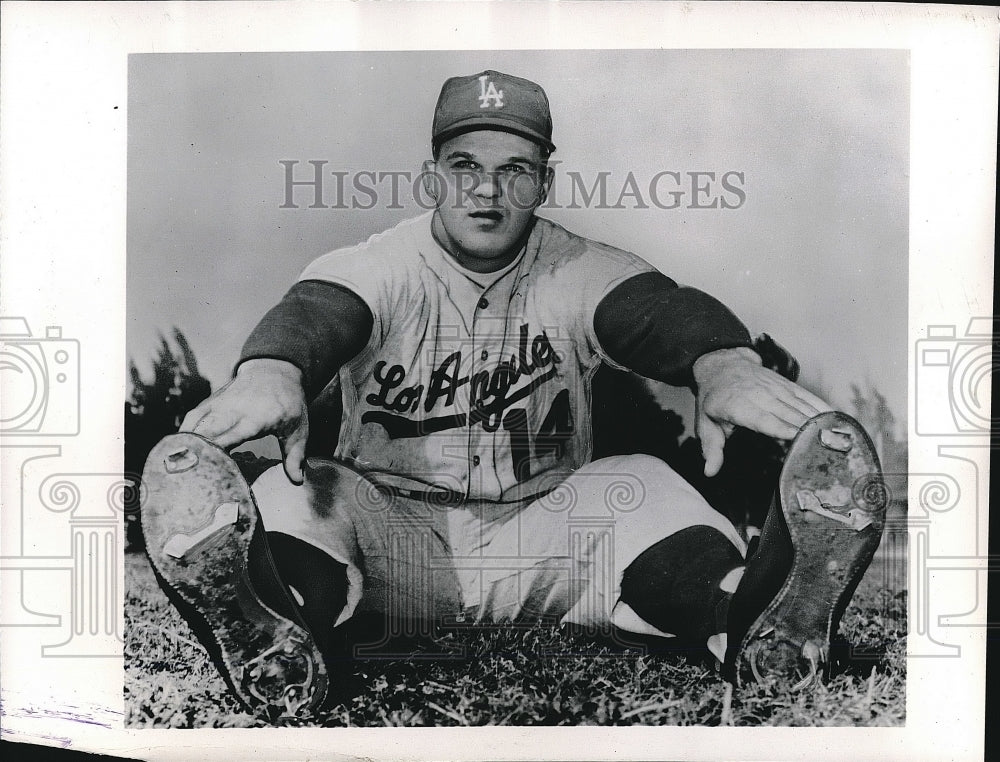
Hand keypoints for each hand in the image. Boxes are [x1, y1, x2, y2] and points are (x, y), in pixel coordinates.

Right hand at [180, 359, 309, 482]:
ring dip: (186, 443)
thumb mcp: (298, 429)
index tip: (208, 471)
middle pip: (208, 431)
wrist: (276, 370)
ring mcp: (220, 404)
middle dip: (196, 452)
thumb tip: (296, 481)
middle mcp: (234, 410)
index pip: (231, 436)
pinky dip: (184, 432)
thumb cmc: (289, 403)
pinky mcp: (212, 401)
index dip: (216, 452)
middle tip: (187, 476)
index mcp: (256, 418)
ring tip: (178, 466)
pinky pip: (193, 417)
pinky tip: (178, 449)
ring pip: (195, 423)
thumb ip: (295, 456)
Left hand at [692, 347, 832, 476]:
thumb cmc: (715, 398)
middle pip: (787, 414)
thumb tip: (709, 471)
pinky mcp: (786, 385)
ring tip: (838, 435)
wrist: (723, 364)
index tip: (798, 438)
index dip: (781, 428)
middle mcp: (760, 396)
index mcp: (739, 406)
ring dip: (819, 419)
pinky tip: (837, 418)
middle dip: (806, 429)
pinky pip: (807, 396)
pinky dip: (822, 407)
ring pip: (800, 405)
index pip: (763, 419)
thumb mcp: (705, 423)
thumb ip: (711, 448)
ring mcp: (775, 388)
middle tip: (826, 446)